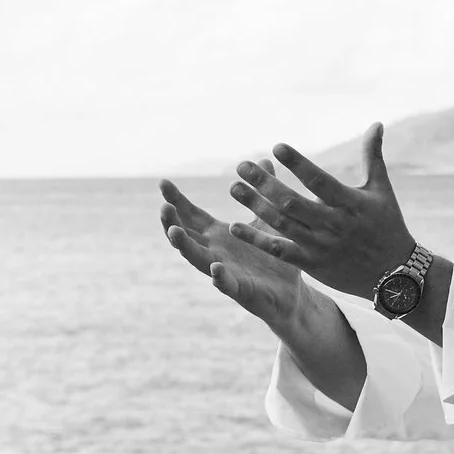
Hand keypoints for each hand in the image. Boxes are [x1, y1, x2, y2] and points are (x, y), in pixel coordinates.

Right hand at [158, 178, 307, 328]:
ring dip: (184, 246)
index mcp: (219, 235)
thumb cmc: (274, 256)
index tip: (162, 183)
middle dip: (171, 222)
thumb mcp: (268, 219)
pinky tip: (215, 268)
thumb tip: (265, 162)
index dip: (176, 200)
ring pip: (197, 259)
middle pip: (186, 236)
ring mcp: (224, 271)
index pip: (191, 215)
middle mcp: (215, 252)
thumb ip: (262, 194)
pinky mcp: (240, 290)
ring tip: (175, 232)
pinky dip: (219, 277)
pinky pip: (226, 284)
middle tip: (164, 207)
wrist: (291, 291)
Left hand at [226, 128, 413, 298]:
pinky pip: (279, 250)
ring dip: (255, 206)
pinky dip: (257, 239)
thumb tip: (376, 123)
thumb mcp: (382, 190)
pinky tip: (235, 226)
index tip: (276, 147)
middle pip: (292, 202)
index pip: (319, 180)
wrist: (394, 274)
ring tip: (235, 188)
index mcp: (349, 203)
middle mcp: (333, 224)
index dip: (298, 164)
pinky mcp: (311, 264)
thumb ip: (373, 156)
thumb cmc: (387, 226)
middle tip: (242, 166)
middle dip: (265, 183)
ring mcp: (320, 245)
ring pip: (282, 224)